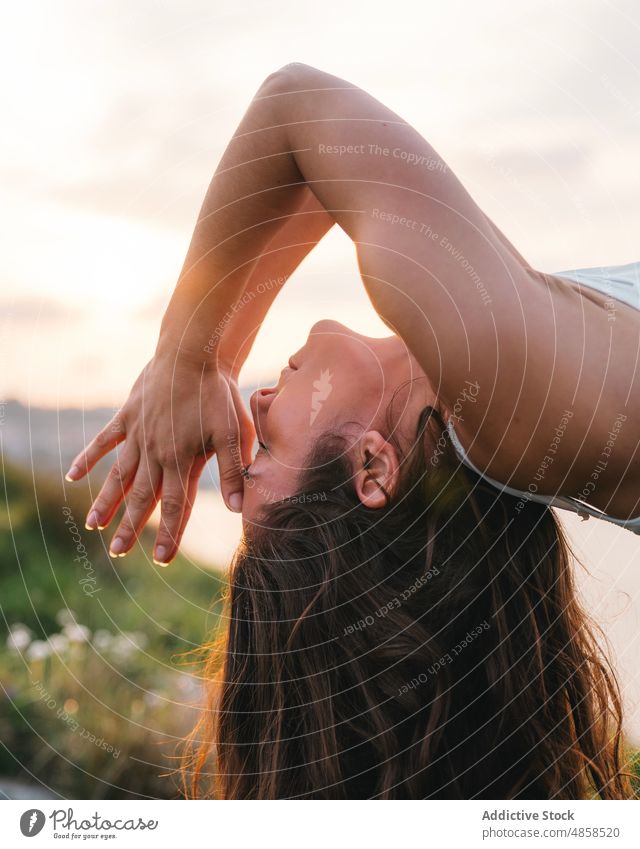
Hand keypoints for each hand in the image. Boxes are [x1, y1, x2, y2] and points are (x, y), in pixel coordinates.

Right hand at [64, 351, 254, 564]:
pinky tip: (72, 476)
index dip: (170, 532)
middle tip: (118, 553)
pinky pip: (104, 441)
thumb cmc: (216, 394)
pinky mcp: (127, 416)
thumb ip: (233, 470)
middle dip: (131, 527)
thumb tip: (238, 508)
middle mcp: (154, 452)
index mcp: (181, 460)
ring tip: (93, 526)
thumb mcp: (232, 433)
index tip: (162, 558)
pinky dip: (88, 458)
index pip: (174, 505)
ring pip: (118, 476)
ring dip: (106, 502)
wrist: (192, 353)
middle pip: (141, 497)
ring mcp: (137, 434)